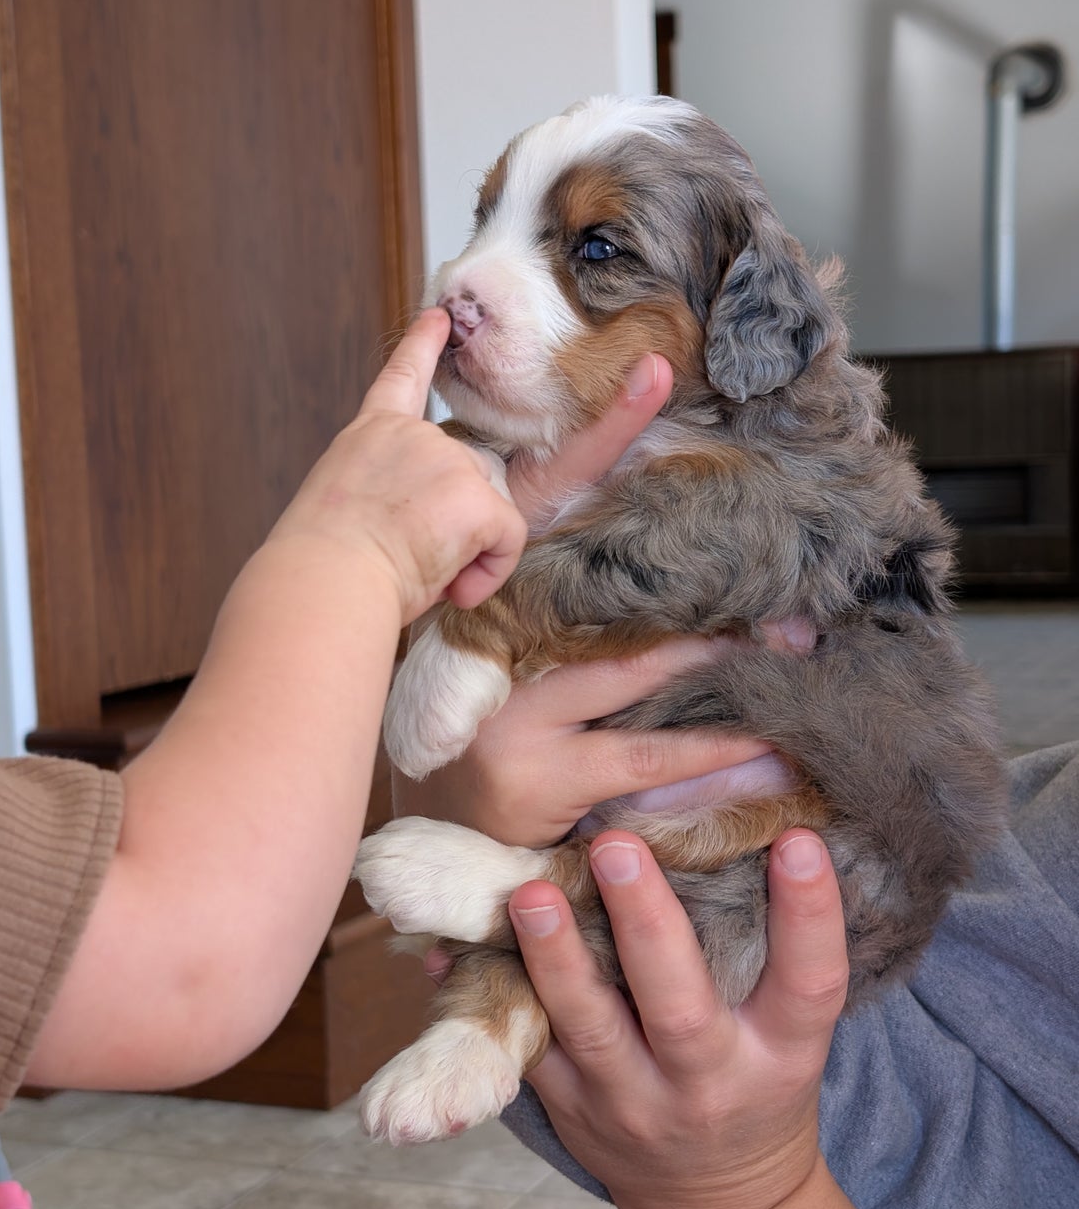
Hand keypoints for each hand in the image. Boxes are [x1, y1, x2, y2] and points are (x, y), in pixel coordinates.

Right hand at [269, 308, 526, 622]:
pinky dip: (487, 572)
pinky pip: (507, 540)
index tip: (438, 317)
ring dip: (466, 552)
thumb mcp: (345, 509)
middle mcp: (411, 436)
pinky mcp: (476, 495)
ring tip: (417, 571)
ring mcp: (447, 460)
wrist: (324, 582)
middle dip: (454, 524)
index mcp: (369, 437)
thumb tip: (420, 526)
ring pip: (488, 513)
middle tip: (408, 559)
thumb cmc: (323, 568)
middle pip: (467, 477)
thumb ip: (385, 495)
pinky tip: (452, 584)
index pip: (401, 380)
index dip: (422, 346)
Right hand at [392, 350, 810, 843]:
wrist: (411, 834)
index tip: (657, 374)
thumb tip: (631, 563)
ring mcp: (518, 712)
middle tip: (788, 579)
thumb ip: (546, 609)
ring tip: (798, 653)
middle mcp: (498, 642)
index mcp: (490, 597)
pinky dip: (712, 754)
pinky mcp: (542, 775)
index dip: (600, 433)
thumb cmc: (466, 736)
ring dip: (724, 666)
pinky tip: (769, 749)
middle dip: (703, 584)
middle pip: (609, 588)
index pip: (545, 498)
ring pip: (641, 674)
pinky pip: (646, 760)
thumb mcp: (491, 656)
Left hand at [507, 832, 902, 1208]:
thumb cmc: (756, 1085)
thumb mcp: (787, 1034)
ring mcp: (632, 1101)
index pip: (810, 983)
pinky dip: (492, 994)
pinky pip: (527, 1047)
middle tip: (616, 848)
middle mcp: (709, 1082)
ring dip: (555, 958)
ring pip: (589, 1029)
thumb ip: (772, 952)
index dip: (809, 913)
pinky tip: (455, 949)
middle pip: (679, 1007)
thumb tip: (761, 830)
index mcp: (781, 1054)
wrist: (717, 1200)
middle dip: (646, 925)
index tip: (798, 839)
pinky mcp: (571, 1108)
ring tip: (530, 894)